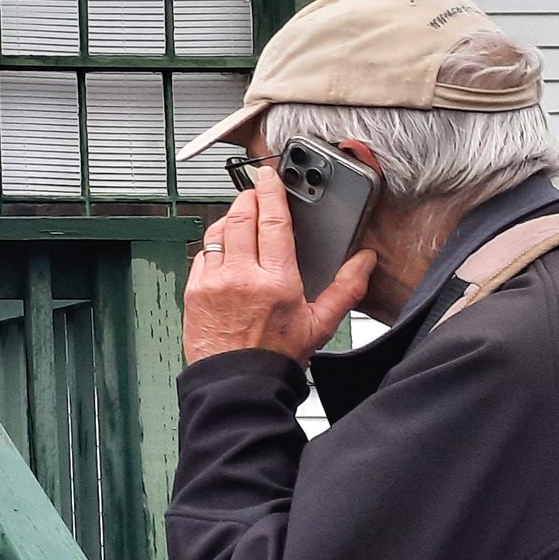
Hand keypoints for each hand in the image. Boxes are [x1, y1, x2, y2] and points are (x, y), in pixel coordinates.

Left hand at [183, 166, 375, 364]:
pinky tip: (225, 250)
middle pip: (241, 217)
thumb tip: (364, 262)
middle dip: (248, 198)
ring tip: (242, 219)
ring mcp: (213, 281)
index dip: (270, 191)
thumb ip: (345, 288)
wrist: (237, 382)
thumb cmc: (275, 357)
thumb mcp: (320, 324)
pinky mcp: (194, 290)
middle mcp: (241, 276)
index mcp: (276, 281)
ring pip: (218, 231)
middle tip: (255, 192)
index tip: (269, 176)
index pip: (272, 221)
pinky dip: (214, 245)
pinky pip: (202, 254)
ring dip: (230, 219)